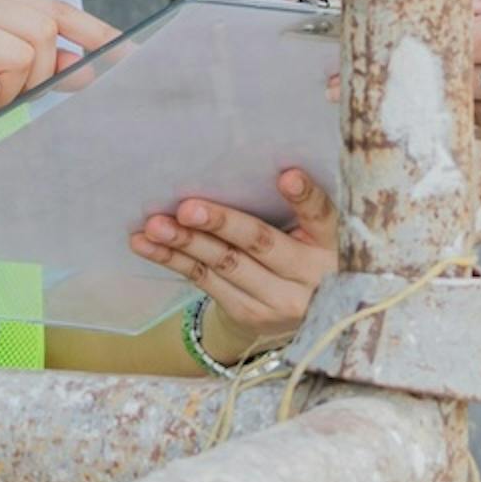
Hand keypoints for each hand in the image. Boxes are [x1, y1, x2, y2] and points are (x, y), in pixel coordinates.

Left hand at [128, 168, 336, 359]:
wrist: (307, 317)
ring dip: (185, 242)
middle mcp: (310, 276)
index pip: (322, 216)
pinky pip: (205, 281)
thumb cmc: (310, 252)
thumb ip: (300, 207)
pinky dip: (173, 260)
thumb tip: (257, 163)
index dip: (305, 198)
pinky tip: (146, 244)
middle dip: (222, 224)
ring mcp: (277, 300)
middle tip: (188, 207)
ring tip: (155, 225)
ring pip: (225, 264)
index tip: (286, 176)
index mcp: (334, 244)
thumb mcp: (320, 233)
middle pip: (261, 243)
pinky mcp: (247, 313)